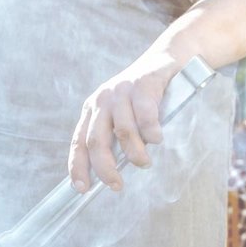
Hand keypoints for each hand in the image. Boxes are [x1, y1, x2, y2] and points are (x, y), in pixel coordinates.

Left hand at [68, 51, 181, 192]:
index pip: (78, 142)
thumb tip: (113, 172)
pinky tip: (158, 139)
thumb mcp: (124, 114)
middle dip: (105, 168)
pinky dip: (152, 133)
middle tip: (117, 185)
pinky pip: (145, 117)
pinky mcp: (142, 85)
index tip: (81, 188)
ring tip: (145, 163)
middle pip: (96, 141)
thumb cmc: (146, 95)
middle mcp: (102, 100)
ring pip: (122, 132)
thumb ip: (116, 137)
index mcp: (93, 109)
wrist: (167, 58)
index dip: (78, 166)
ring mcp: (121, 91)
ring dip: (135, 153)